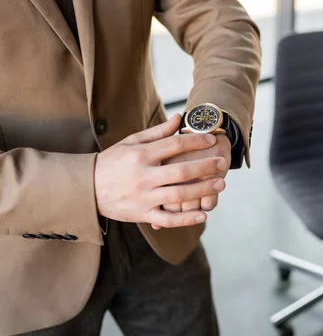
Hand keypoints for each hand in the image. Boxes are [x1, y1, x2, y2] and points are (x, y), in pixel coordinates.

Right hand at [94, 114, 228, 228]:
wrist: (86, 189)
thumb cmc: (113, 162)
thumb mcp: (131, 142)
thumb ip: (158, 132)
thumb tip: (179, 117)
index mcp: (140, 155)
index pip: (174, 145)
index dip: (196, 141)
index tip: (212, 139)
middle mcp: (143, 177)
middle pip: (181, 172)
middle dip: (206, 167)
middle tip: (223, 163)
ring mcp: (143, 197)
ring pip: (179, 195)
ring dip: (203, 190)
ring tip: (220, 184)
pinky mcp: (142, 214)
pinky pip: (168, 219)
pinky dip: (187, 219)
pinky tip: (203, 214)